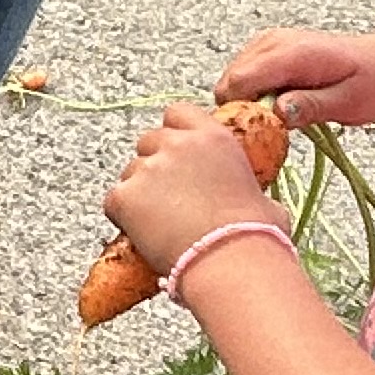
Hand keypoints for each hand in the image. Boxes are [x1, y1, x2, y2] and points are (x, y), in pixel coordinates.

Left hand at [102, 101, 293, 274]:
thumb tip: (254, 201)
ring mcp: (147, 169)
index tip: (178, 153)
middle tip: (168, 196)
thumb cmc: (254, 235)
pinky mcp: (124, 196)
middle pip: (149, 141)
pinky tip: (144, 234)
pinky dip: (123, 217)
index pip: (177, 113)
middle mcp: (177, 145)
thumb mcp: (261, 196)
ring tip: (159, 222)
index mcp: (213, 138)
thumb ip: (244, 184)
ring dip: (139, 192)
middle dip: (155, 164)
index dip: (175, 133)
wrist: (231, 261)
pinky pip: (114, 201)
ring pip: (130, 172)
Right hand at [217, 27, 374, 130]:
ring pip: (232, 79)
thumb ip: (309, 107)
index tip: (259, 136)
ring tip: (279, 118)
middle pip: (229, 82)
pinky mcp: (269, 47)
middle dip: (242, 110)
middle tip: (271, 132)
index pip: (239, 82)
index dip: (240, 113)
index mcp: (293, 53)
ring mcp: (269, 41)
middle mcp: (273, 42)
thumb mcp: (349, 103)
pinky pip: (245, 74)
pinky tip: (279, 104)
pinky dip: (254, 93)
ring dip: (248, 102)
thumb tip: (274, 113)